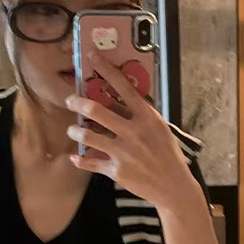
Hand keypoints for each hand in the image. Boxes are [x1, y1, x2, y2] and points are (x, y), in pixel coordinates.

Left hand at [66, 53, 201, 213]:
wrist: (173, 187)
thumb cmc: (168, 155)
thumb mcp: (159, 129)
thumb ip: (139, 115)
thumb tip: (116, 99)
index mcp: (147, 118)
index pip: (124, 88)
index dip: (107, 70)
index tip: (92, 57)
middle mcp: (133, 133)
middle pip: (97, 111)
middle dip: (78, 102)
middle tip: (70, 100)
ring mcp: (124, 153)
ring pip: (88, 136)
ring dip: (75, 130)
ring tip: (73, 129)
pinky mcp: (117, 171)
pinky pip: (90, 163)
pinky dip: (80, 160)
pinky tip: (75, 157)